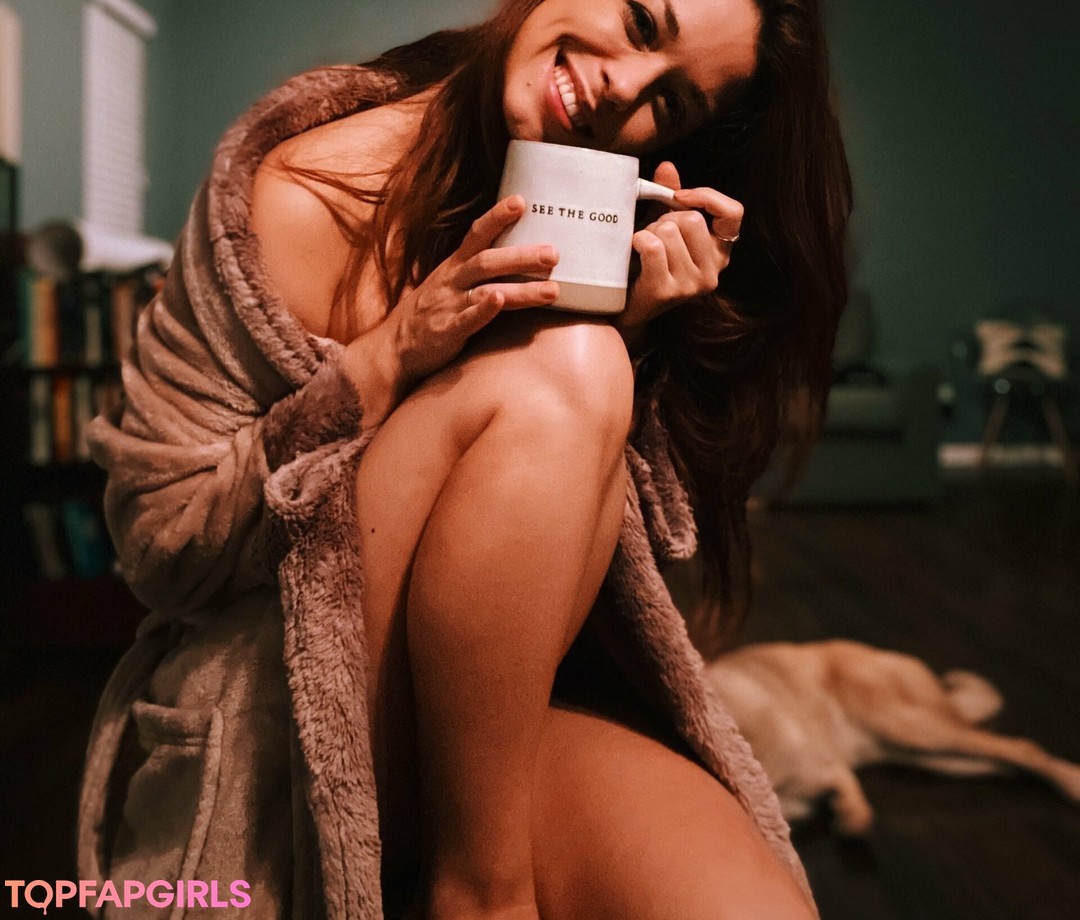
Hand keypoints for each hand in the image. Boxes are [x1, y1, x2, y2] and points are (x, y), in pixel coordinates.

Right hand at [387, 195, 559, 383]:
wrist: (394, 347)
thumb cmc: (432, 311)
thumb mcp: (450, 282)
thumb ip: (478, 268)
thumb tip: (519, 253)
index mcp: (454, 265)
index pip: (476, 234)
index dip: (497, 217)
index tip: (520, 201)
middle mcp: (452, 280)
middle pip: (488, 261)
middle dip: (522, 256)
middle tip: (554, 254)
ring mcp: (449, 305)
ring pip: (487, 290)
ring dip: (521, 290)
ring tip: (552, 290)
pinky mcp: (447, 332)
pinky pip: (467, 319)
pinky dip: (483, 310)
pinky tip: (499, 301)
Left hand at [619, 162, 742, 340]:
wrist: (622, 306)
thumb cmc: (645, 262)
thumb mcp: (662, 225)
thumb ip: (669, 197)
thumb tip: (667, 167)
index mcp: (720, 251)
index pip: (734, 212)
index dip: (707, 197)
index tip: (679, 197)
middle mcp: (713, 271)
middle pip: (691, 219)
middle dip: (664, 219)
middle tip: (652, 235)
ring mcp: (692, 285)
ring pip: (669, 232)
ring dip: (648, 232)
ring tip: (642, 249)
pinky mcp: (667, 292)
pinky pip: (652, 247)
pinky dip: (637, 241)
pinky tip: (633, 253)